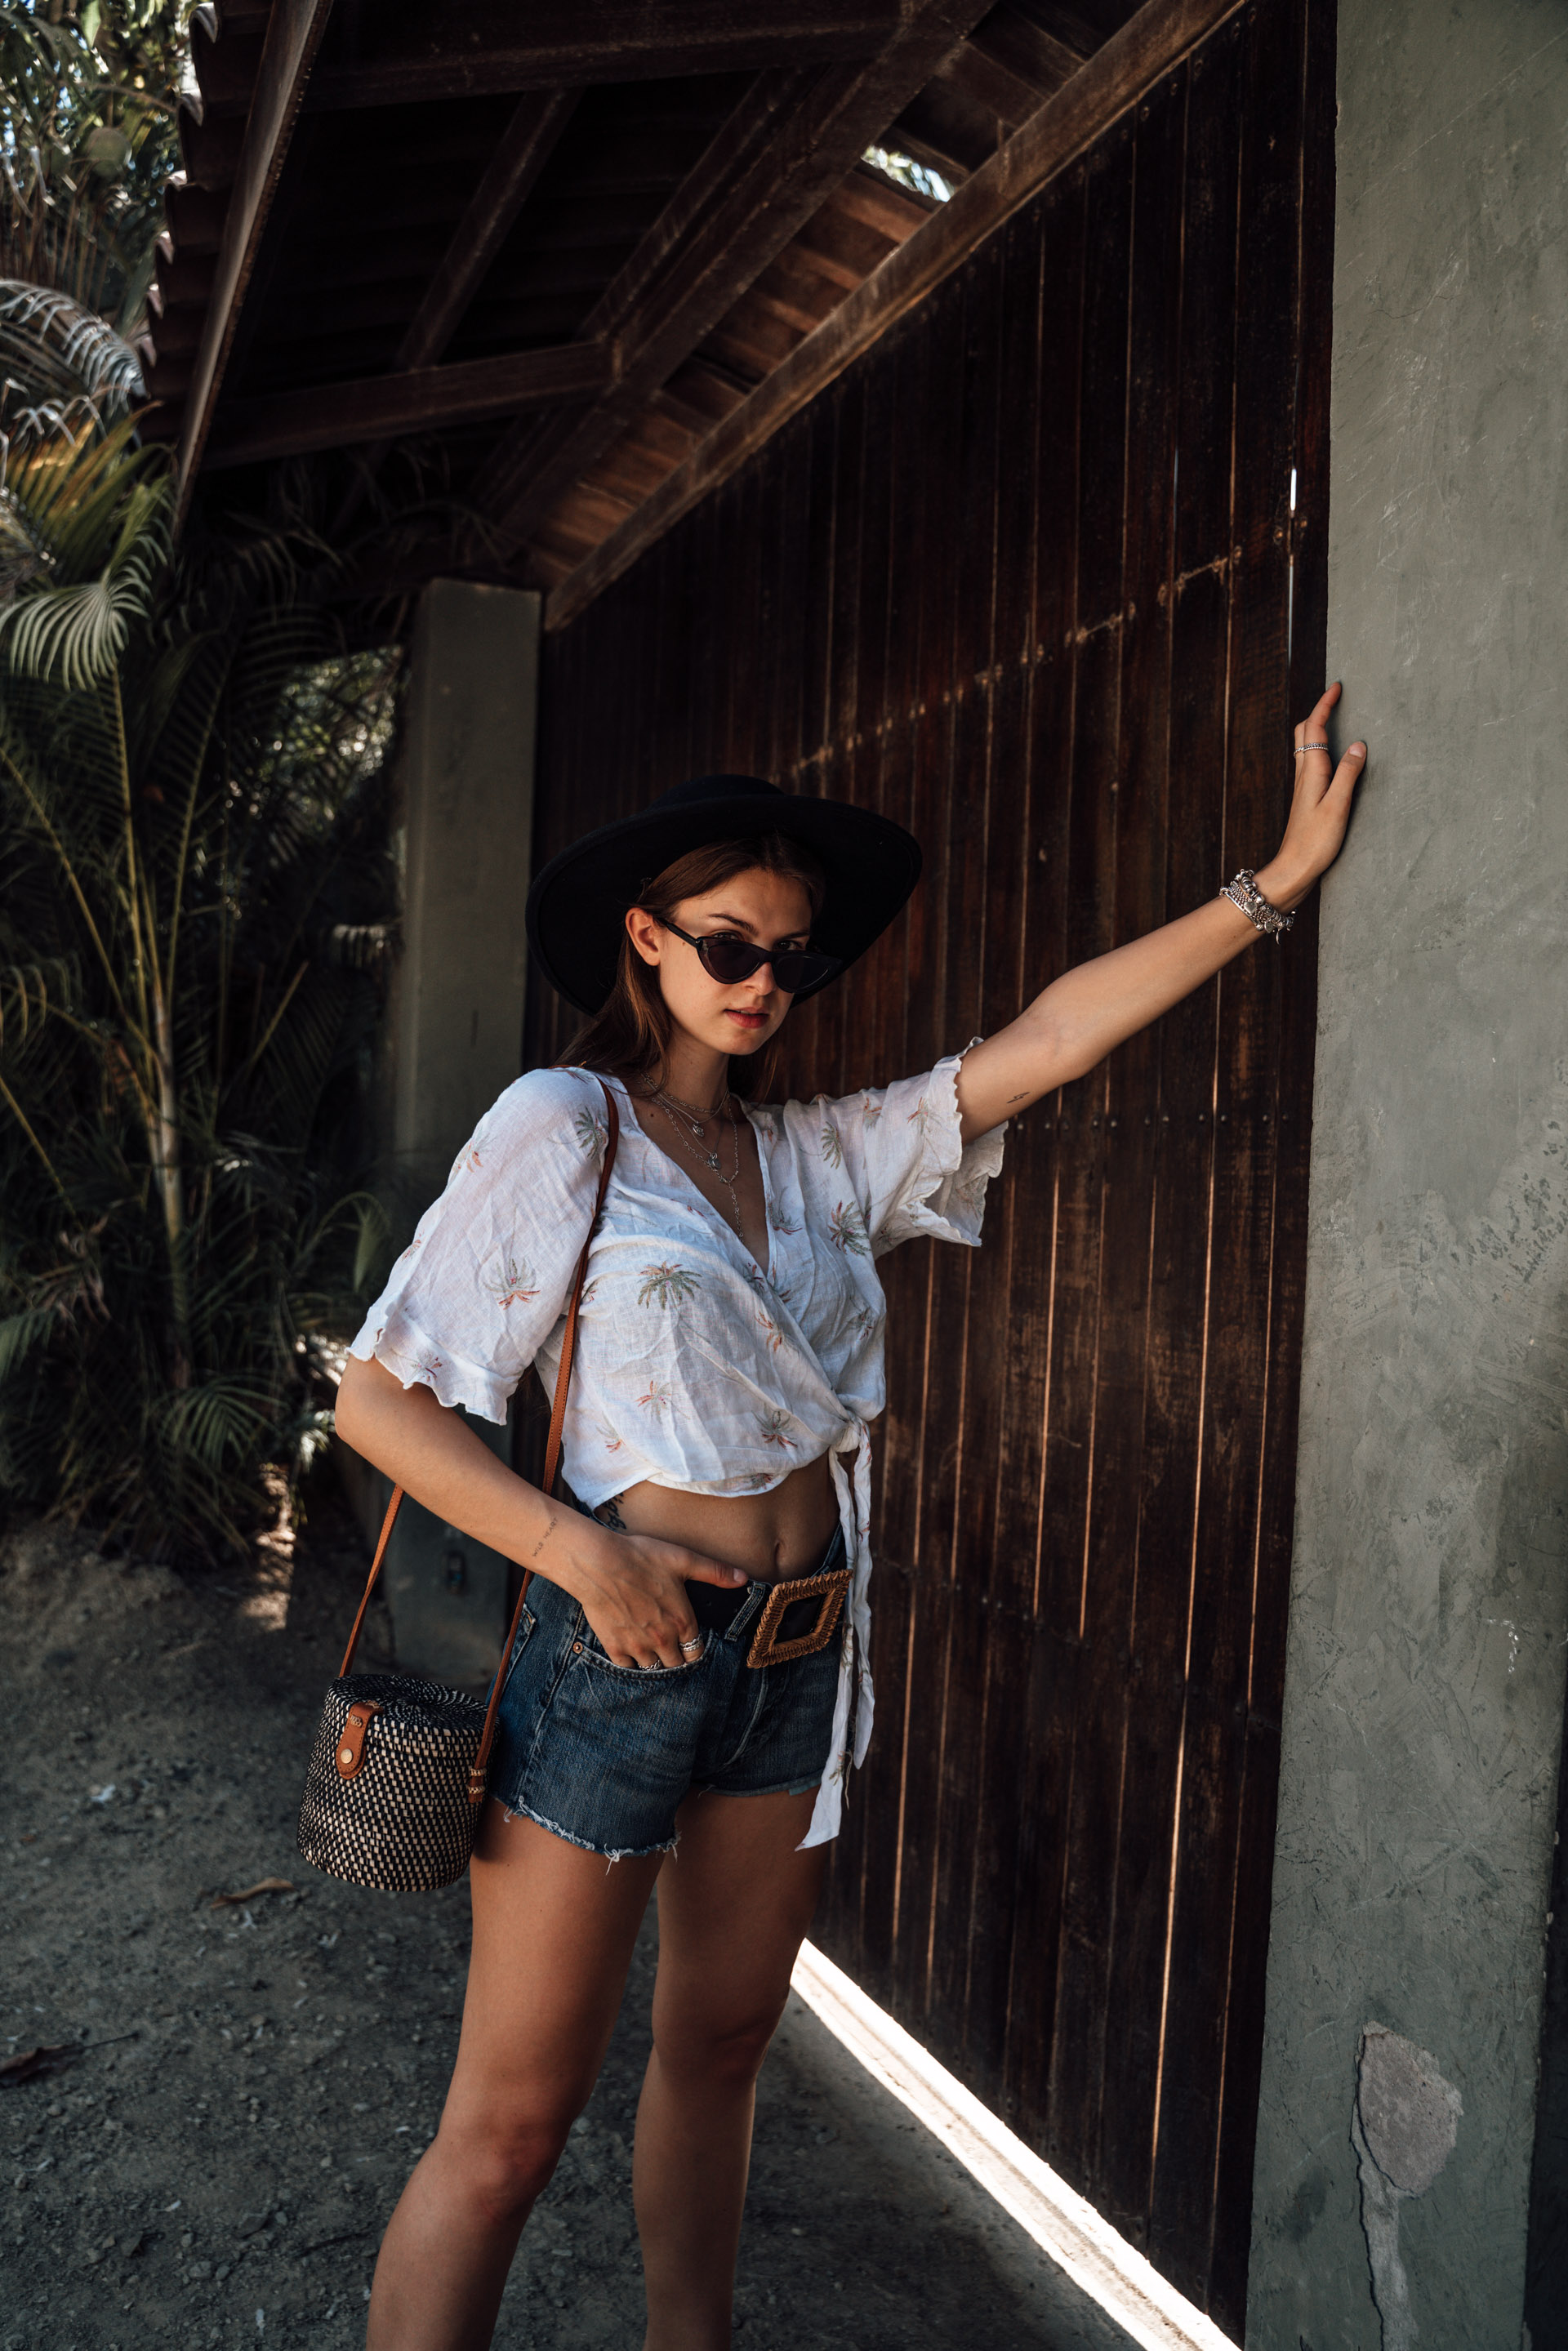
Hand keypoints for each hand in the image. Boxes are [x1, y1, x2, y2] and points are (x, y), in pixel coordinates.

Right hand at [548, 1516, 746, 1670]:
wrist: (599, 1563)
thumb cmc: (641, 1557)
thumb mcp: (683, 1559)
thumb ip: (715, 1572)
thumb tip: (743, 1579)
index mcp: (682, 1622)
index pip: (697, 1651)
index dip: (695, 1648)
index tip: (690, 1643)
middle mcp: (663, 1640)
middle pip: (677, 1664)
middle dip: (677, 1657)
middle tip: (672, 1648)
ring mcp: (638, 1646)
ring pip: (653, 1668)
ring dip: (655, 1661)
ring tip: (653, 1649)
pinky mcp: (614, 1646)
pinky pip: (628, 1667)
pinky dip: (632, 1662)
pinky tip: (632, 1650)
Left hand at [1258, 682, 1367, 909]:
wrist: (1294, 870)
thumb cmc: (1314, 842)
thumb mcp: (1338, 806)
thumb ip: (1348, 774)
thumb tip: (1358, 744)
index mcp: (1311, 772)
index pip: (1314, 728)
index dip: (1324, 705)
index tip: (1336, 687)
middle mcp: (1304, 776)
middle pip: (1304, 734)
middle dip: (1318, 711)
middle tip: (1334, 698)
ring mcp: (1304, 787)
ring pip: (1305, 748)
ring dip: (1316, 728)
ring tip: (1332, 718)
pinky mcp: (1307, 799)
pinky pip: (1311, 764)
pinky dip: (1319, 749)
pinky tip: (1330, 756)